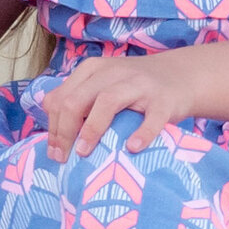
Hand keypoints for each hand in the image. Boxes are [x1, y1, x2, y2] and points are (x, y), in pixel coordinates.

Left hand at [44, 48, 207, 160]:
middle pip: (76, 100)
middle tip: (63, 158)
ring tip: (84, 153)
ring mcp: (139, 84)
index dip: (53, 127)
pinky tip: (132, 147)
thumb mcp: (101, 84)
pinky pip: (151, 118)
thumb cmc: (133, 88)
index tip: (54, 152)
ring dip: (92, 129)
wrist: (180, 75)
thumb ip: (76, 98)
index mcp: (92, 69)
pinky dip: (141, 133)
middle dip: (64, 132)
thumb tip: (49, 124)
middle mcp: (112, 73)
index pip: (61, 98)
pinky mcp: (164, 100)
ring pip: (107, 102)